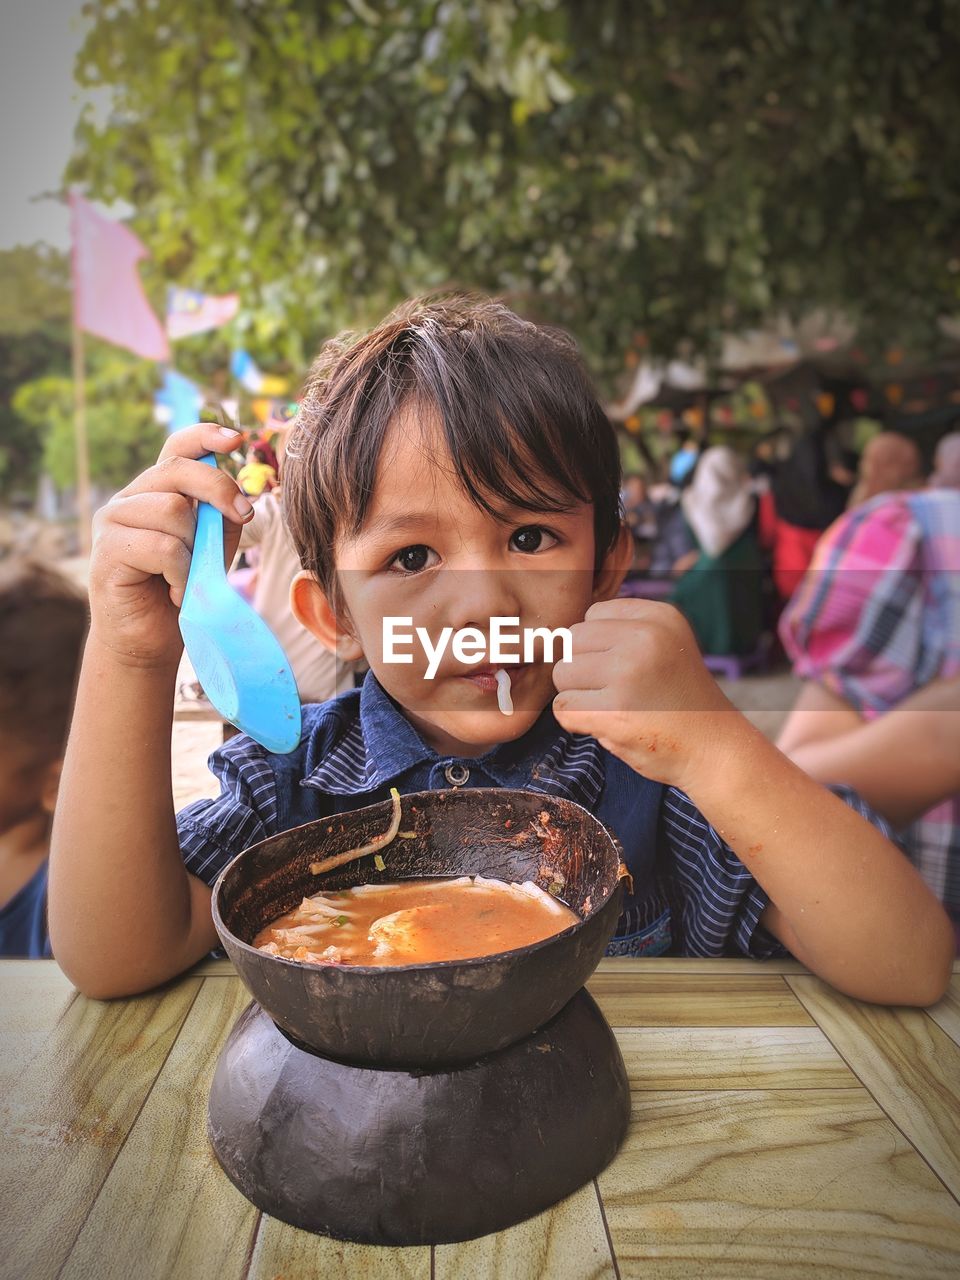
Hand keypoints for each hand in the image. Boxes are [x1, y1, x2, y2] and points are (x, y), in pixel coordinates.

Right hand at [88, 423, 254, 666]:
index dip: (204, 436)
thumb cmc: (181, 591)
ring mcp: (111, 522)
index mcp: (154, 492)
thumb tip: (237, 496)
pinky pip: (163, 548)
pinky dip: (181, 574)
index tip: (237, 439)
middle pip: (178, 472)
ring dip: (193, 550)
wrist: (149, 641)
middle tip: (241, 516)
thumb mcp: (211, 548)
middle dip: (219, 490)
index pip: (176, 449)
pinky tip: (175, 592)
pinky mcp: (106, 551)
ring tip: (187, 578)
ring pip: (172, 511)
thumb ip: (220, 518)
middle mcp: (128, 499)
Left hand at [552, 598, 732, 789]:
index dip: (597, 645)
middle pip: (572, 641)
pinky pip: (563, 708)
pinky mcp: (613, 711)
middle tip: (613, 691)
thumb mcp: (664, 645)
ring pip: (562, 674)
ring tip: (613, 707)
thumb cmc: (678, 699)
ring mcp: (628, 673)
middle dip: (582, 668)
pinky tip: (606, 724)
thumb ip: (620, 632)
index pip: (592, 614)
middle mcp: (645, 638)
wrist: (714, 749)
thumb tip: (556, 636)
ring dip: (577, 695)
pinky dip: (575, 721)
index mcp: (659, 617)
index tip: (623, 668)